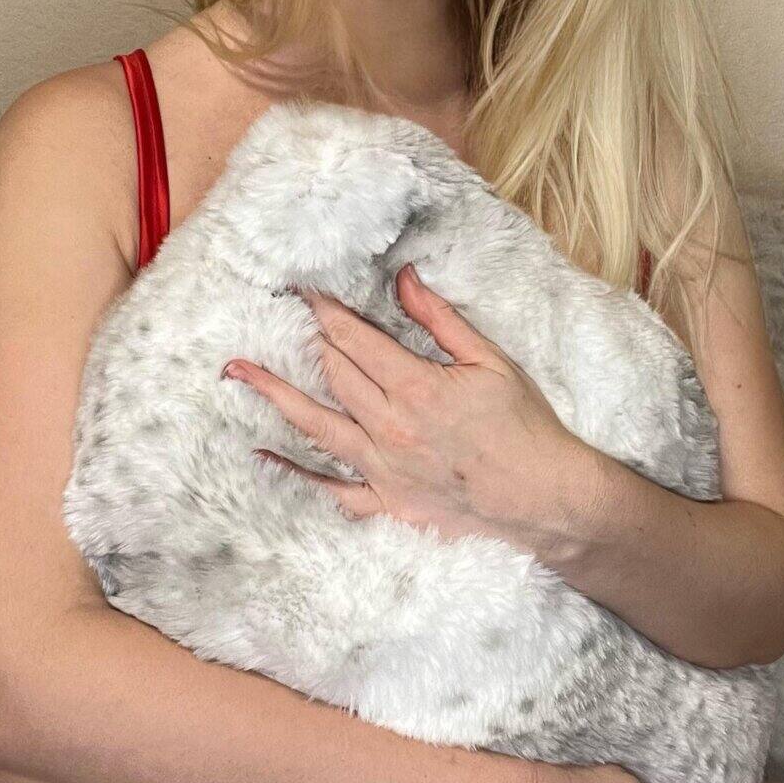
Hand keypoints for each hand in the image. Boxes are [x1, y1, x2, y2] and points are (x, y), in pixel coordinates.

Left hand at [222, 262, 593, 548]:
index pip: (357, 340)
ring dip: (275, 395)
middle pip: (333, 374)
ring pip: (317, 425)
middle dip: (305, 340)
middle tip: (274, 316)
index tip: (303, 291)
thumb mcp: (491, 361)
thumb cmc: (526, 427)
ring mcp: (383, 469)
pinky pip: (332, 490)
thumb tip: (405, 280)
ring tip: (239, 372)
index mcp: (417, 388)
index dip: (327, 312)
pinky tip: (266, 456)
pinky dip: (297, 473)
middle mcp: (391, 428)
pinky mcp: (387, 502)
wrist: (544, 499)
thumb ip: (441, 321)